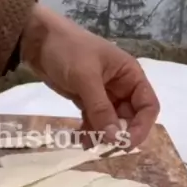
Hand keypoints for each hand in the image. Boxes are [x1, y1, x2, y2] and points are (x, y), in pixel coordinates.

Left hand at [21, 4, 159, 147]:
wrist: (38, 40)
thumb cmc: (68, 50)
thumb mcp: (85, 77)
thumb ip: (101, 109)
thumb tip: (116, 138)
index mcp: (130, 75)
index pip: (148, 105)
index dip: (142, 126)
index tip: (127, 143)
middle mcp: (121, 86)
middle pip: (131, 117)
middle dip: (120, 133)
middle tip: (105, 147)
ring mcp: (104, 94)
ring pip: (112, 122)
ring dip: (103, 135)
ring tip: (88, 143)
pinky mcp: (86, 100)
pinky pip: (95, 121)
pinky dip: (90, 131)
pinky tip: (80, 140)